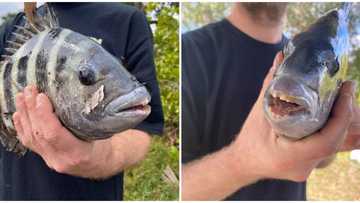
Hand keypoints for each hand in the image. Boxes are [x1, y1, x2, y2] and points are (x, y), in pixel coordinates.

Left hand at [12, 85, 111, 176]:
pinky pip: (30, 143)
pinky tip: (18, 114)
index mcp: (79, 153)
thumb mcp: (103, 132)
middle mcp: (62, 159)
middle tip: (30, 91)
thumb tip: (76, 94)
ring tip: (21, 97)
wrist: (103, 163)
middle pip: (39, 133)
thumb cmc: (107, 146)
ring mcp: (52, 160)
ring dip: (25, 115)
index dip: (44, 114)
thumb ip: (89, 118)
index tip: (42, 97)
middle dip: (32, 109)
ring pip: (31, 138)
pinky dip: (22, 126)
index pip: (54, 134)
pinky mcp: (46, 158)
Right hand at [229, 52, 356, 181]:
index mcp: (289, 156)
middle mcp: (301, 167)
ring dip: (340, 122)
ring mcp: (306, 170)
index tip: (346, 91)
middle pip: (334, 141)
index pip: (326, 139)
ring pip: (333, 145)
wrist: (243, 162)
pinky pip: (326, 148)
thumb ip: (271, 85)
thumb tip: (281, 57)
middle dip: (344, 114)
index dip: (341, 115)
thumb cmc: (249, 139)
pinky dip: (330, 129)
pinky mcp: (309, 166)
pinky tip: (332, 114)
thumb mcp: (258, 112)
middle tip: (346, 89)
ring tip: (342, 98)